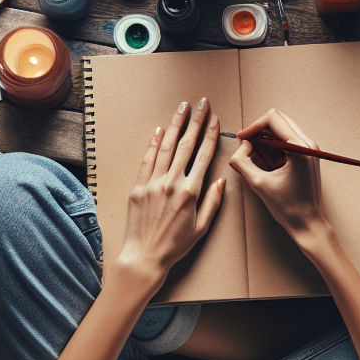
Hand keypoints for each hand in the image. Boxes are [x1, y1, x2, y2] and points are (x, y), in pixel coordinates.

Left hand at [116, 97, 224, 290]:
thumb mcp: (202, 228)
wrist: (144, 256)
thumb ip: (213, 203)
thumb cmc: (175, 246)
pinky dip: (154, 143)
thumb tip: (220, 181)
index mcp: (190, 193)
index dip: (210, 135)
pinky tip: (160, 130)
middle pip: (186, 145)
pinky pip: (147, 160)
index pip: (203, 156)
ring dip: (175, 125)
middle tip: (202, 103)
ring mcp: (153, 183)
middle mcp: (171, 184)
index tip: (215, 120)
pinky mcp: (138, 187)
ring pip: (166, 147)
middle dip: (195, 121)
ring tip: (182, 108)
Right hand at [229, 108, 327, 240]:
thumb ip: (242, 161)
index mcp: (299, 148)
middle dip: (258, 131)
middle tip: (246, 147)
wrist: (308, 223)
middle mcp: (308, 144)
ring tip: (255, 157)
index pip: (272, 119)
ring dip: (265, 139)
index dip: (252, 127)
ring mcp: (311, 149)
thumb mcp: (258, 183)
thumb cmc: (287, 208)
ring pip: (282, 128)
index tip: (241, 140)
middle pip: (278, 120)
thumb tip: (241, 146)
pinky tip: (266, 162)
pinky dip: (273, 146)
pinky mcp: (309, 155)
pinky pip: (288, 140)